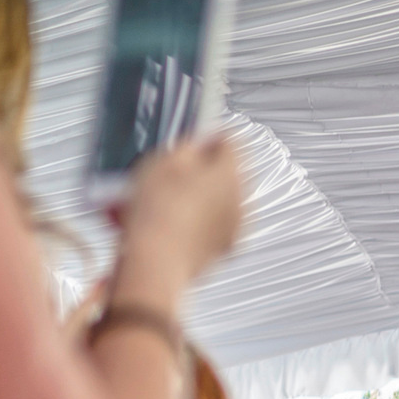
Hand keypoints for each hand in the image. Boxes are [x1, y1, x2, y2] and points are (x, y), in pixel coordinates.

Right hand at [113, 133, 243, 286]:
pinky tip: (166, 220)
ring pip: (218, 201)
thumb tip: (197, 143)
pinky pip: (211, 225)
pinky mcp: (223, 249)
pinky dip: (193, 220)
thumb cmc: (159, 212)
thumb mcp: (165, 161)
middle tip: (174, 169)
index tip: (194, 140)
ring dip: (195, 196)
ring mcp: (235, 227)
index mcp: (231, 174)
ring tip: (163, 198)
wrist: (157, 261)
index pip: (232, 142)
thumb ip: (188, 146)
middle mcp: (241, 200)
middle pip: (226, 174)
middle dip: (200, 170)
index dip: (210, 136)